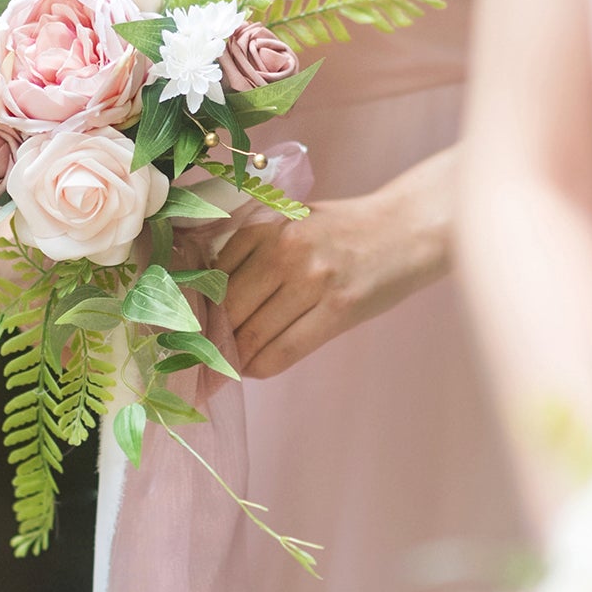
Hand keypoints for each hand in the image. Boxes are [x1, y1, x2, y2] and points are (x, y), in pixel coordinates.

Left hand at [218, 185, 445, 379]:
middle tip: (197, 361)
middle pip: (228, 309)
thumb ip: (253, 250)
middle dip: (209, 341)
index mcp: (266, 224)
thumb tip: (208, 301)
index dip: (197, 312)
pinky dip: (261, 366)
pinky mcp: (339, 309)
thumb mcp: (292, 222)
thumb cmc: (344, 230)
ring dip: (234, 359)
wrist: (406, 228)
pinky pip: (284, 350)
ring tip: (224, 368)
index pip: (213, 279)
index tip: (185, 334)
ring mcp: (313, 279)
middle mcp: (285, 249)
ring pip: (252, 334)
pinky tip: (254, 368)